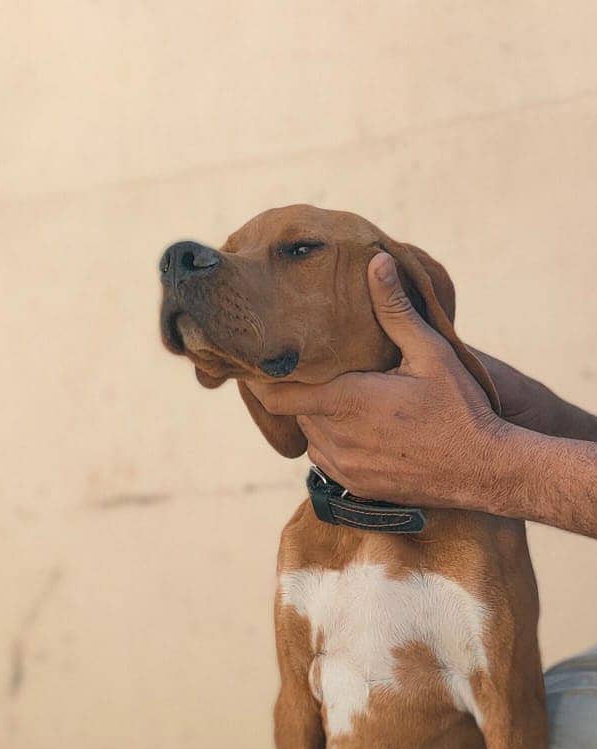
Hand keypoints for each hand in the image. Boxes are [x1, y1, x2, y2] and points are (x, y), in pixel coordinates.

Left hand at [246, 251, 509, 509]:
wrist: (484, 470)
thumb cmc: (460, 409)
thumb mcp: (431, 352)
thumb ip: (395, 309)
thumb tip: (377, 262)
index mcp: (345, 402)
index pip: (276, 395)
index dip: (263, 379)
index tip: (264, 361)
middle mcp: (336, 439)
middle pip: (294, 411)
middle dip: (301, 389)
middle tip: (312, 367)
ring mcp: (345, 467)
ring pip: (310, 436)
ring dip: (318, 416)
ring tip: (341, 394)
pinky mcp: (357, 486)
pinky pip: (327, 460)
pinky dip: (334, 441)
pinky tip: (359, 425)